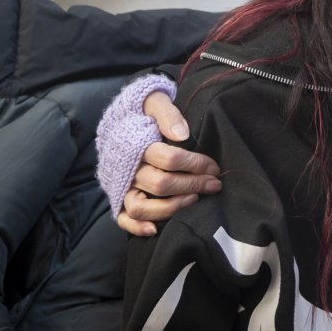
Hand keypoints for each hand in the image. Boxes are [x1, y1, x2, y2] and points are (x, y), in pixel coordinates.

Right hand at [113, 91, 221, 236]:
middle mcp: (128, 168)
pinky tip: (156, 229)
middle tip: (214, 184)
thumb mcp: (154, 100)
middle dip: (193, 184)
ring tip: (194, 199)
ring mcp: (122, 186)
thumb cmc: (144, 111)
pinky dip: (137, 228)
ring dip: (172, 207)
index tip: (213, 166)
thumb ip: (168, 113)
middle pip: (162, 184)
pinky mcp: (118, 198)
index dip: (196, 164)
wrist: (121, 119)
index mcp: (136, 144)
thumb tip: (182, 135)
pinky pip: (123, 219)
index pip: (170, 159)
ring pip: (142, 207)